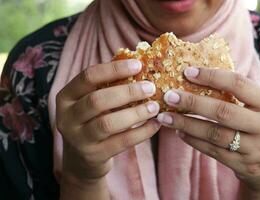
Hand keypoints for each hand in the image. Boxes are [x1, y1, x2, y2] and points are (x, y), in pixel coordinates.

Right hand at [56, 59, 160, 182]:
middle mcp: (67, 117)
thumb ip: (108, 84)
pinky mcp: (94, 156)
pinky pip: (122, 142)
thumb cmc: (92, 121)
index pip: (88, 76)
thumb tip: (138, 63)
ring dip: (136, 113)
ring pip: (108, 123)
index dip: (114, 69)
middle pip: (97, 100)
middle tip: (150, 87)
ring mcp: (78, 139)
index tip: (138, 65)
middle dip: (127, 92)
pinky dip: (142, 132)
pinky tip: (155, 124)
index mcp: (66, 97)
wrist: (81, 161)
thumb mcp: (92, 101)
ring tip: (155, 107)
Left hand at [157, 67, 259, 196]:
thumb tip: (194, 74)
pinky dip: (192, 140)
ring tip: (166, 116)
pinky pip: (212, 151)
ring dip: (186, 124)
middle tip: (170, 96)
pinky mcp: (243, 165)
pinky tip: (179, 131)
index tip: (188, 72)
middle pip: (223, 111)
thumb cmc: (256, 126)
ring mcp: (256, 149)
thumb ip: (235, 93)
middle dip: (193, 102)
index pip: (239, 84)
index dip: (212, 76)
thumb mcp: (255, 107)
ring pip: (214, 134)